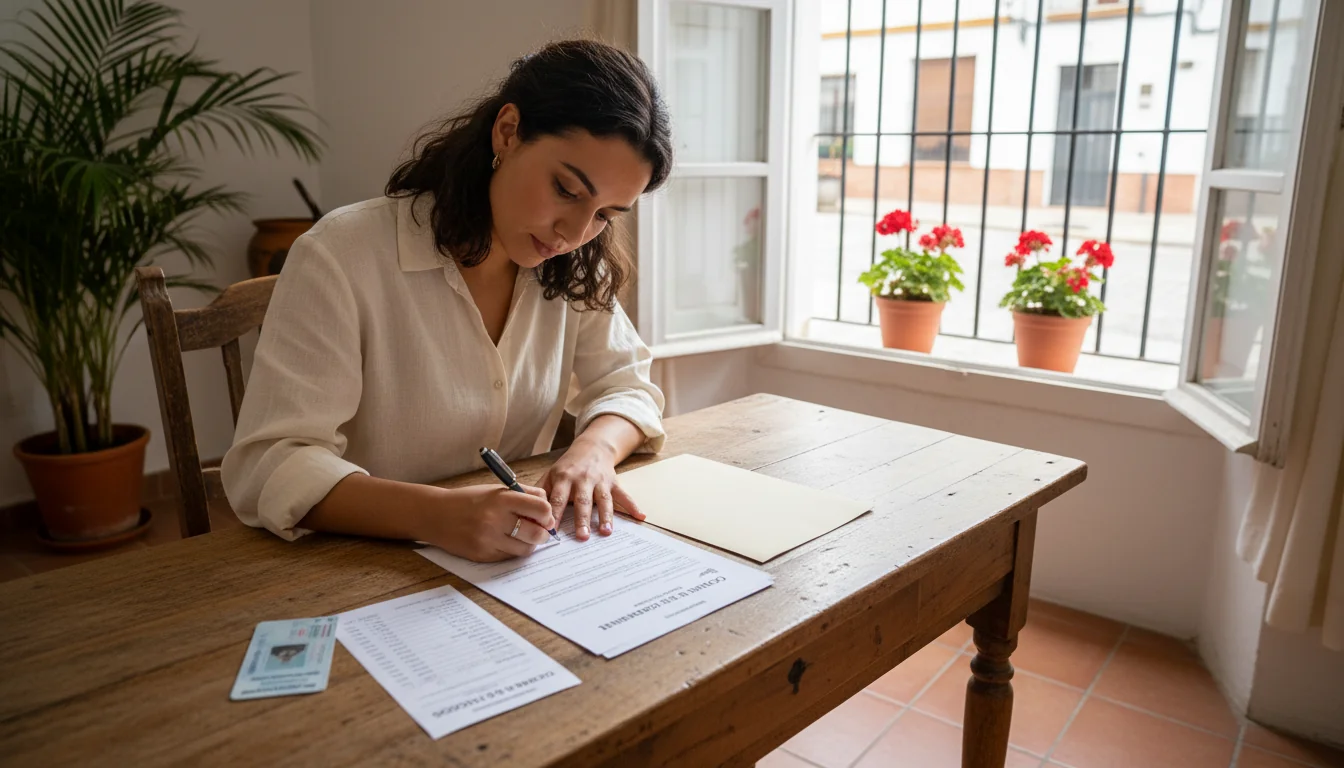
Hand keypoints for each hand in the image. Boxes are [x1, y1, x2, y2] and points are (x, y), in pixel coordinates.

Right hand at [422, 484, 555, 561]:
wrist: (436, 515)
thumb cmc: (469, 500)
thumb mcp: (496, 489)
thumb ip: (524, 494)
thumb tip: (548, 505)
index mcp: (501, 499)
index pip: (541, 508)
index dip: (547, 514)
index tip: (544, 515)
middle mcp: (495, 520)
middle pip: (537, 533)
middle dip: (543, 533)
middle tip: (540, 530)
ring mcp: (488, 540)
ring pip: (525, 549)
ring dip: (529, 544)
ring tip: (523, 536)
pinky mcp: (483, 555)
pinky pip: (509, 556)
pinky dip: (512, 550)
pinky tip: (505, 540)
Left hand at [541, 435, 645, 540]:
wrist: (592, 447)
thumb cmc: (568, 466)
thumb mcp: (551, 474)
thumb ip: (540, 492)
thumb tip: (525, 512)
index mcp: (564, 478)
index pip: (557, 499)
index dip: (554, 514)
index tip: (551, 531)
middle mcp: (582, 479)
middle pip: (582, 501)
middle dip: (582, 519)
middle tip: (581, 537)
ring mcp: (600, 481)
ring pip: (603, 500)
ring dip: (606, 516)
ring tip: (606, 532)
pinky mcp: (614, 483)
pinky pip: (624, 496)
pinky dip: (633, 506)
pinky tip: (640, 516)